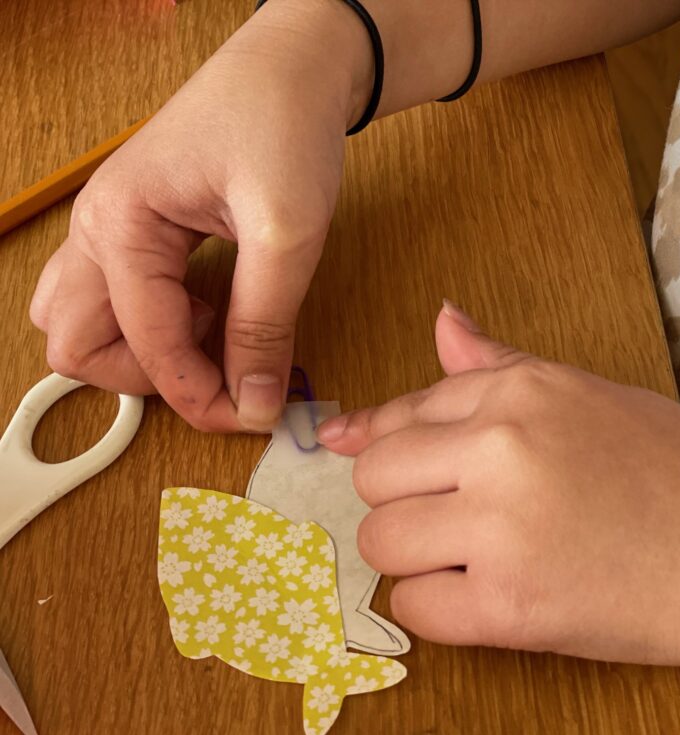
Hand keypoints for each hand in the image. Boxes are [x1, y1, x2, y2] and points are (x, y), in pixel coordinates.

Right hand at [30, 0, 370, 430]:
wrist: (293, 66)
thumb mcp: (286, 233)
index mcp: (120, 225)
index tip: (252, 415)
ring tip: (221, 334)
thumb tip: (254, 401)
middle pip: (79, 348)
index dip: (197, 395)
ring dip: (146, 355)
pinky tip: (217, 309)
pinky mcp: (136, 232)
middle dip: (151, 380)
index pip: (141, 346)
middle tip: (225, 375)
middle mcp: (97, 230)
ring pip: (88, 327)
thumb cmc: (283, 124)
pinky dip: (160, 326)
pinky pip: (121, 301)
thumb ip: (264, 324)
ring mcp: (110, 230)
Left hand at [317, 303, 679, 668]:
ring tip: (470, 559)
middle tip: (449, 519)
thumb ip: (501, 366)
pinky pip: (414, 608)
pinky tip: (485, 598)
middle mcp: (499, 449)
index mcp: (520, 392)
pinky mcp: (509, 607)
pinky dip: (439, 608)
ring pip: (382, 541)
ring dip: (415, 555)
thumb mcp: (590, 395)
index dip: (377, 439)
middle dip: (401, 499)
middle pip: (374, 477)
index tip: (354, 451)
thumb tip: (442, 321)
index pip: (404, 412)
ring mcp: (499, 529)